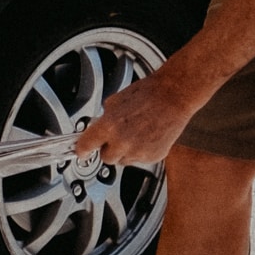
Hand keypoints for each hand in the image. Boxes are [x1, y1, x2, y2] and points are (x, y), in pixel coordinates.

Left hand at [76, 58, 213, 167]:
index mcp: (109, 126)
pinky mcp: (153, 157)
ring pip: (123, 160)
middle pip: (106, 158)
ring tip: (136, 133)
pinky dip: (141, 151)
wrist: (174, 96)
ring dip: (125, 151)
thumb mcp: (116, 101)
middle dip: (109, 149)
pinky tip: (147, 136)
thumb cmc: (148, 94)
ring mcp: (138, 152)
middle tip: (117, 136)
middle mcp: (122, 142)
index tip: (81, 151)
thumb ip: (104, 119)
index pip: (85, 146)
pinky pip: (139, 160)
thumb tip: (98, 129)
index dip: (82, 149)